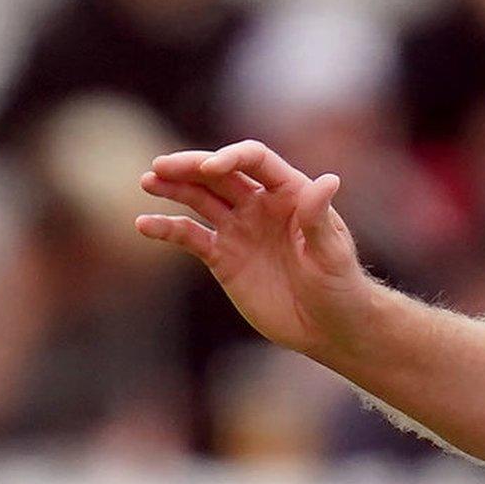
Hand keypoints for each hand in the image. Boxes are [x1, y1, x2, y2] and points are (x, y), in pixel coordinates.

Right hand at [136, 140, 371, 358]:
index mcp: (291, 192)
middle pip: (220, 174)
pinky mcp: (223, 257)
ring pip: (201, 199)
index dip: (232, 157)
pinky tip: (144, 224)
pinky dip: (167, 228)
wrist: (327, 326)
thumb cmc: (339, 286)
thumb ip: (319, 218)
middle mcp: (261, 204)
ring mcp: (239, 229)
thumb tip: (328, 179)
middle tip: (160, 166)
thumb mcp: (332, 253)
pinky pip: (190, 236)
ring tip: (148, 181)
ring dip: (174, 188)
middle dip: (191, 166)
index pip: (256, 161)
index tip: (210, 167)